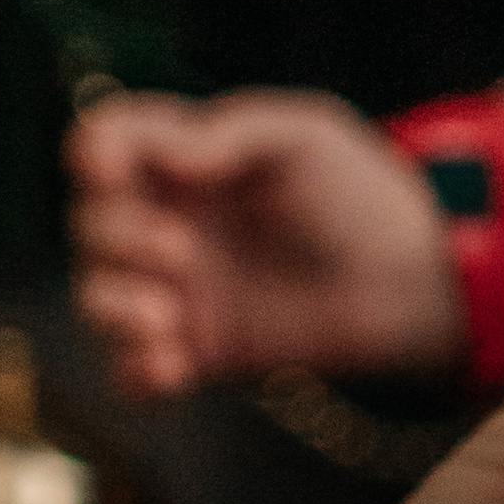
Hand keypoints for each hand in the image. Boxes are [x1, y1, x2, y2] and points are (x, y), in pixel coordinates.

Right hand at [68, 87, 466, 394]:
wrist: (412, 279)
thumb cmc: (359, 192)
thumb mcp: (303, 136)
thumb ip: (229, 133)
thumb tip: (160, 154)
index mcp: (182, 158)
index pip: (106, 144)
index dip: (95, 154)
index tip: (110, 169)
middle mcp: (165, 220)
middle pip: (91, 223)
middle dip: (117, 237)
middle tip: (184, 250)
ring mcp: (176, 288)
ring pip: (98, 297)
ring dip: (113, 306)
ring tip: (166, 318)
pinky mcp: (197, 350)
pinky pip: (133, 370)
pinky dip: (135, 369)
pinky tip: (171, 366)